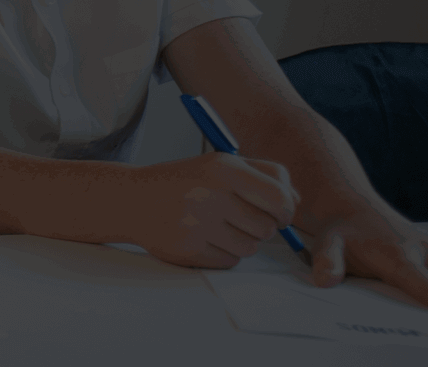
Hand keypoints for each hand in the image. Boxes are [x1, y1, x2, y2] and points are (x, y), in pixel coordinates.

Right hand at [116, 152, 299, 267]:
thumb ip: (262, 175)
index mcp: (222, 168)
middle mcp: (209, 194)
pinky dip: (223, 253)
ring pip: (250, 248)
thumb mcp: (219, 165)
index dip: (286, 210)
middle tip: (240, 217)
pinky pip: (230, 262)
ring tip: (218, 226)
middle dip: (261, 226)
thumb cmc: (183, 181)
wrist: (130, 199)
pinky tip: (204, 238)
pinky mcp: (188, 249)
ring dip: (242, 241)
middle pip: (268, 227)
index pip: (279, 197)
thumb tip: (296, 202)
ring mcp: (197, 224)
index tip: (279, 212)